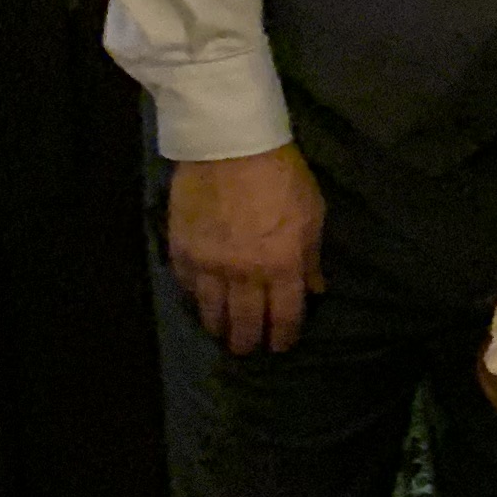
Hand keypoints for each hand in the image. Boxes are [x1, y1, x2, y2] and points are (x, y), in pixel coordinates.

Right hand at [168, 144, 325, 354]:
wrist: (230, 146)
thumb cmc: (282, 176)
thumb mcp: (312, 215)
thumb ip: (311, 257)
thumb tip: (315, 288)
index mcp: (281, 266)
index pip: (284, 315)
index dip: (282, 335)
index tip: (280, 346)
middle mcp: (243, 274)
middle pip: (244, 321)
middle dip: (246, 341)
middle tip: (245, 349)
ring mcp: (208, 264)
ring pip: (211, 310)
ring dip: (218, 326)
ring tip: (221, 333)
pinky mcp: (181, 250)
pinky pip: (186, 284)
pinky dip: (193, 297)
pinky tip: (197, 301)